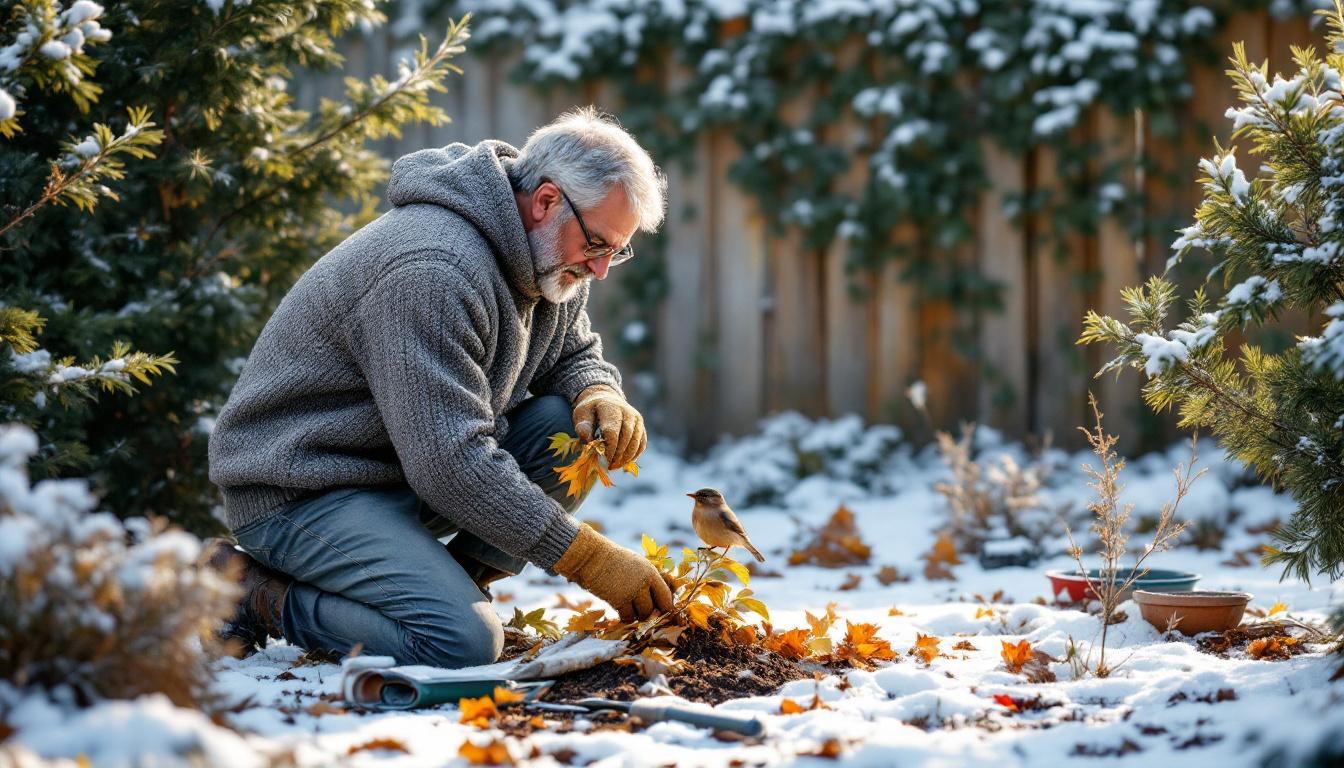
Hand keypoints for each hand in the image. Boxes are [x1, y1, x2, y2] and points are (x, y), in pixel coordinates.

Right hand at [553, 524, 674, 621]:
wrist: (591, 557)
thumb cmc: (613, 560)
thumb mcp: (636, 564)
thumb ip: (649, 577)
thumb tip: (661, 593)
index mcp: (651, 571)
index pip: (667, 595)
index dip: (667, 605)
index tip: (664, 610)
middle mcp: (644, 582)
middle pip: (658, 608)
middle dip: (653, 612)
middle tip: (646, 611)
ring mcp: (632, 592)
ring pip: (644, 614)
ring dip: (639, 615)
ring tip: (631, 607)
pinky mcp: (619, 601)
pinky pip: (628, 617)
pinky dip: (626, 617)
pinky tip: (621, 610)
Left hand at [571, 385, 645, 468]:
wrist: (605, 398)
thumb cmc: (591, 410)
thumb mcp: (581, 414)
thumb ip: (583, 426)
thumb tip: (589, 440)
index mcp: (611, 407)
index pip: (613, 431)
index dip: (609, 448)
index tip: (603, 459)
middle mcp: (627, 412)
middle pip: (627, 437)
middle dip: (618, 455)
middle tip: (610, 466)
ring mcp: (636, 419)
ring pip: (636, 441)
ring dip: (627, 457)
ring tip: (616, 466)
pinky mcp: (641, 426)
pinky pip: (642, 443)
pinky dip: (635, 454)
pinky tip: (625, 462)